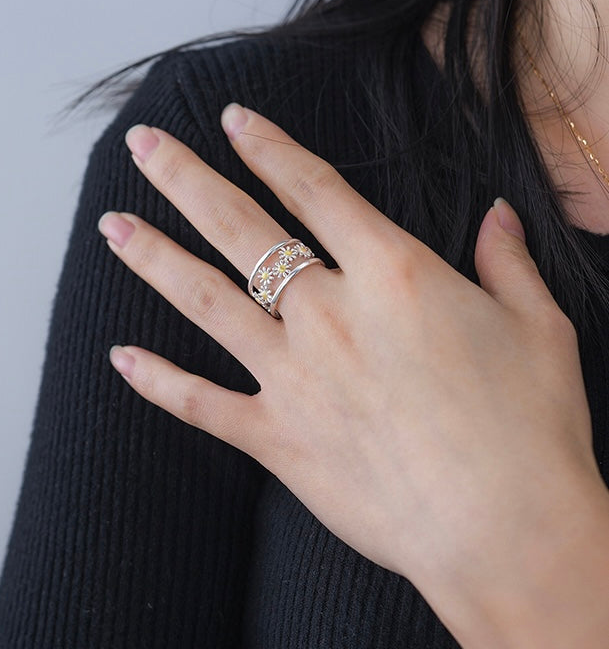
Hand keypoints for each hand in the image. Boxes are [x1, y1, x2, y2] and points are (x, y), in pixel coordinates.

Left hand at [97, 102, 608, 648]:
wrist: (505, 529)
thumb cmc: (529, 428)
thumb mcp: (538, 327)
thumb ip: (508, 261)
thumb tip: (498, 214)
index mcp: (393, 273)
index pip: (314, 188)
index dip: (268, 147)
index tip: (232, 119)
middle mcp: (328, 313)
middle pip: (240, 228)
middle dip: (186, 178)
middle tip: (141, 145)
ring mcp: (293, 376)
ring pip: (206, 300)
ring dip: (154, 258)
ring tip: (111, 226)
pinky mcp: (276, 438)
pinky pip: (201, 403)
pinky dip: (158, 381)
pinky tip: (119, 357)